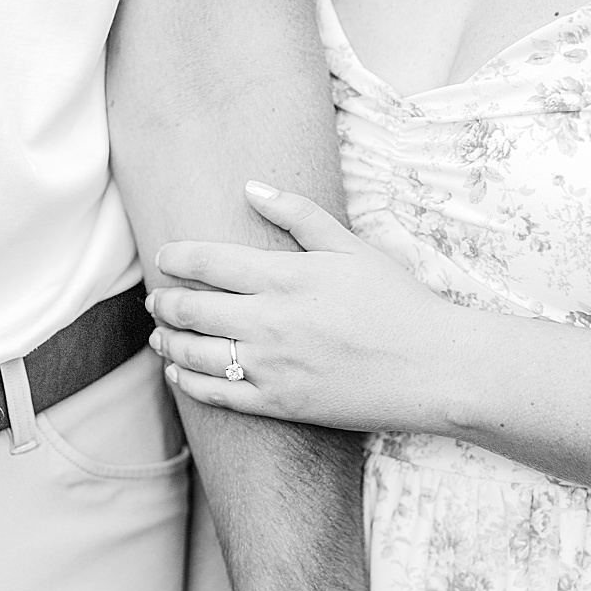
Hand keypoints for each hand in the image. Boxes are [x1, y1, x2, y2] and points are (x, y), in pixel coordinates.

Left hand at [147, 181, 459, 433]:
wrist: (434, 368)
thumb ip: (299, 215)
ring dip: (168, 342)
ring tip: (161, 335)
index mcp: (286, 277)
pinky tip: (178, 373)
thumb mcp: (352, 247)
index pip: (208, 262)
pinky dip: (187, 383)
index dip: (176, 259)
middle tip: (156, 300)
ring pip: (194, 354)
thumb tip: (251, 187)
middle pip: (191, 310)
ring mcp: (270, 365)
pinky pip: (216, 395)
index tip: (163, 258)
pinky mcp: (277, 403)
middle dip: (164, 303)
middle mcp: (269, 321)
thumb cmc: (396, 302)